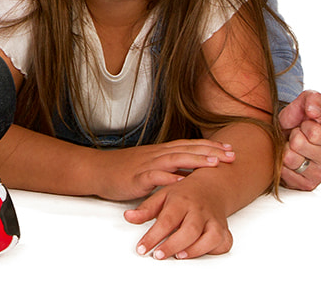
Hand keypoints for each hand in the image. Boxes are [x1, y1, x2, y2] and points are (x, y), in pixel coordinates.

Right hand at [94, 139, 234, 200]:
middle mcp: (156, 155)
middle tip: (231, 154)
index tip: (229, 149)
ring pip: (174, 159)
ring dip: (194, 160)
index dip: (209, 146)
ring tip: (213, 163)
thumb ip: (168, 168)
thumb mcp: (149, 167)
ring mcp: (146, 165)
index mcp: (160, 152)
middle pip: (186, 149)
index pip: (188, 145)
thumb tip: (189, 173)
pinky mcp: (137, 178)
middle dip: (210, 151)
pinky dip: (170, 178)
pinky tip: (183, 182)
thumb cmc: (122, 170)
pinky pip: (155, 177)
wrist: (97, 170)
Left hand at [124, 179, 232, 259]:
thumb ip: (145, 209)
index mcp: (180, 199)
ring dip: (194, 250)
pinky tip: (198, 253)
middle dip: (173, 245)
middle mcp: (198, 209)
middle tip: (157, 255)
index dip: (153, 236)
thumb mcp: (161, 195)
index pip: (166, 220)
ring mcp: (213, 219)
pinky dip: (212, 251)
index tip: (142, 248)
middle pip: (188, 230)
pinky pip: (222, 243)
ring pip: (209, 237)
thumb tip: (128, 217)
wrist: (209, 186)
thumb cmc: (183, 193)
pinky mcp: (224, 229)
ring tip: (178, 256)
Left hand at [279, 90, 320, 189]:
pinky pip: (285, 170)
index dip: (306, 125)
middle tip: (299, 134)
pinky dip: (283, 162)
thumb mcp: (306, 102)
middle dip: (295, 135)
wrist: (287, 132)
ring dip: (287, 148)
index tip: (308, 123)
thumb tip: (313, 111)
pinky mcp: (307, 183)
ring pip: (290, 158)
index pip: (315, 133)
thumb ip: (312, 100)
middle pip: (299, 143)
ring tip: (294, 146)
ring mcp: (320, 174)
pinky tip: (292, 157)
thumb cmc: (299, 118)